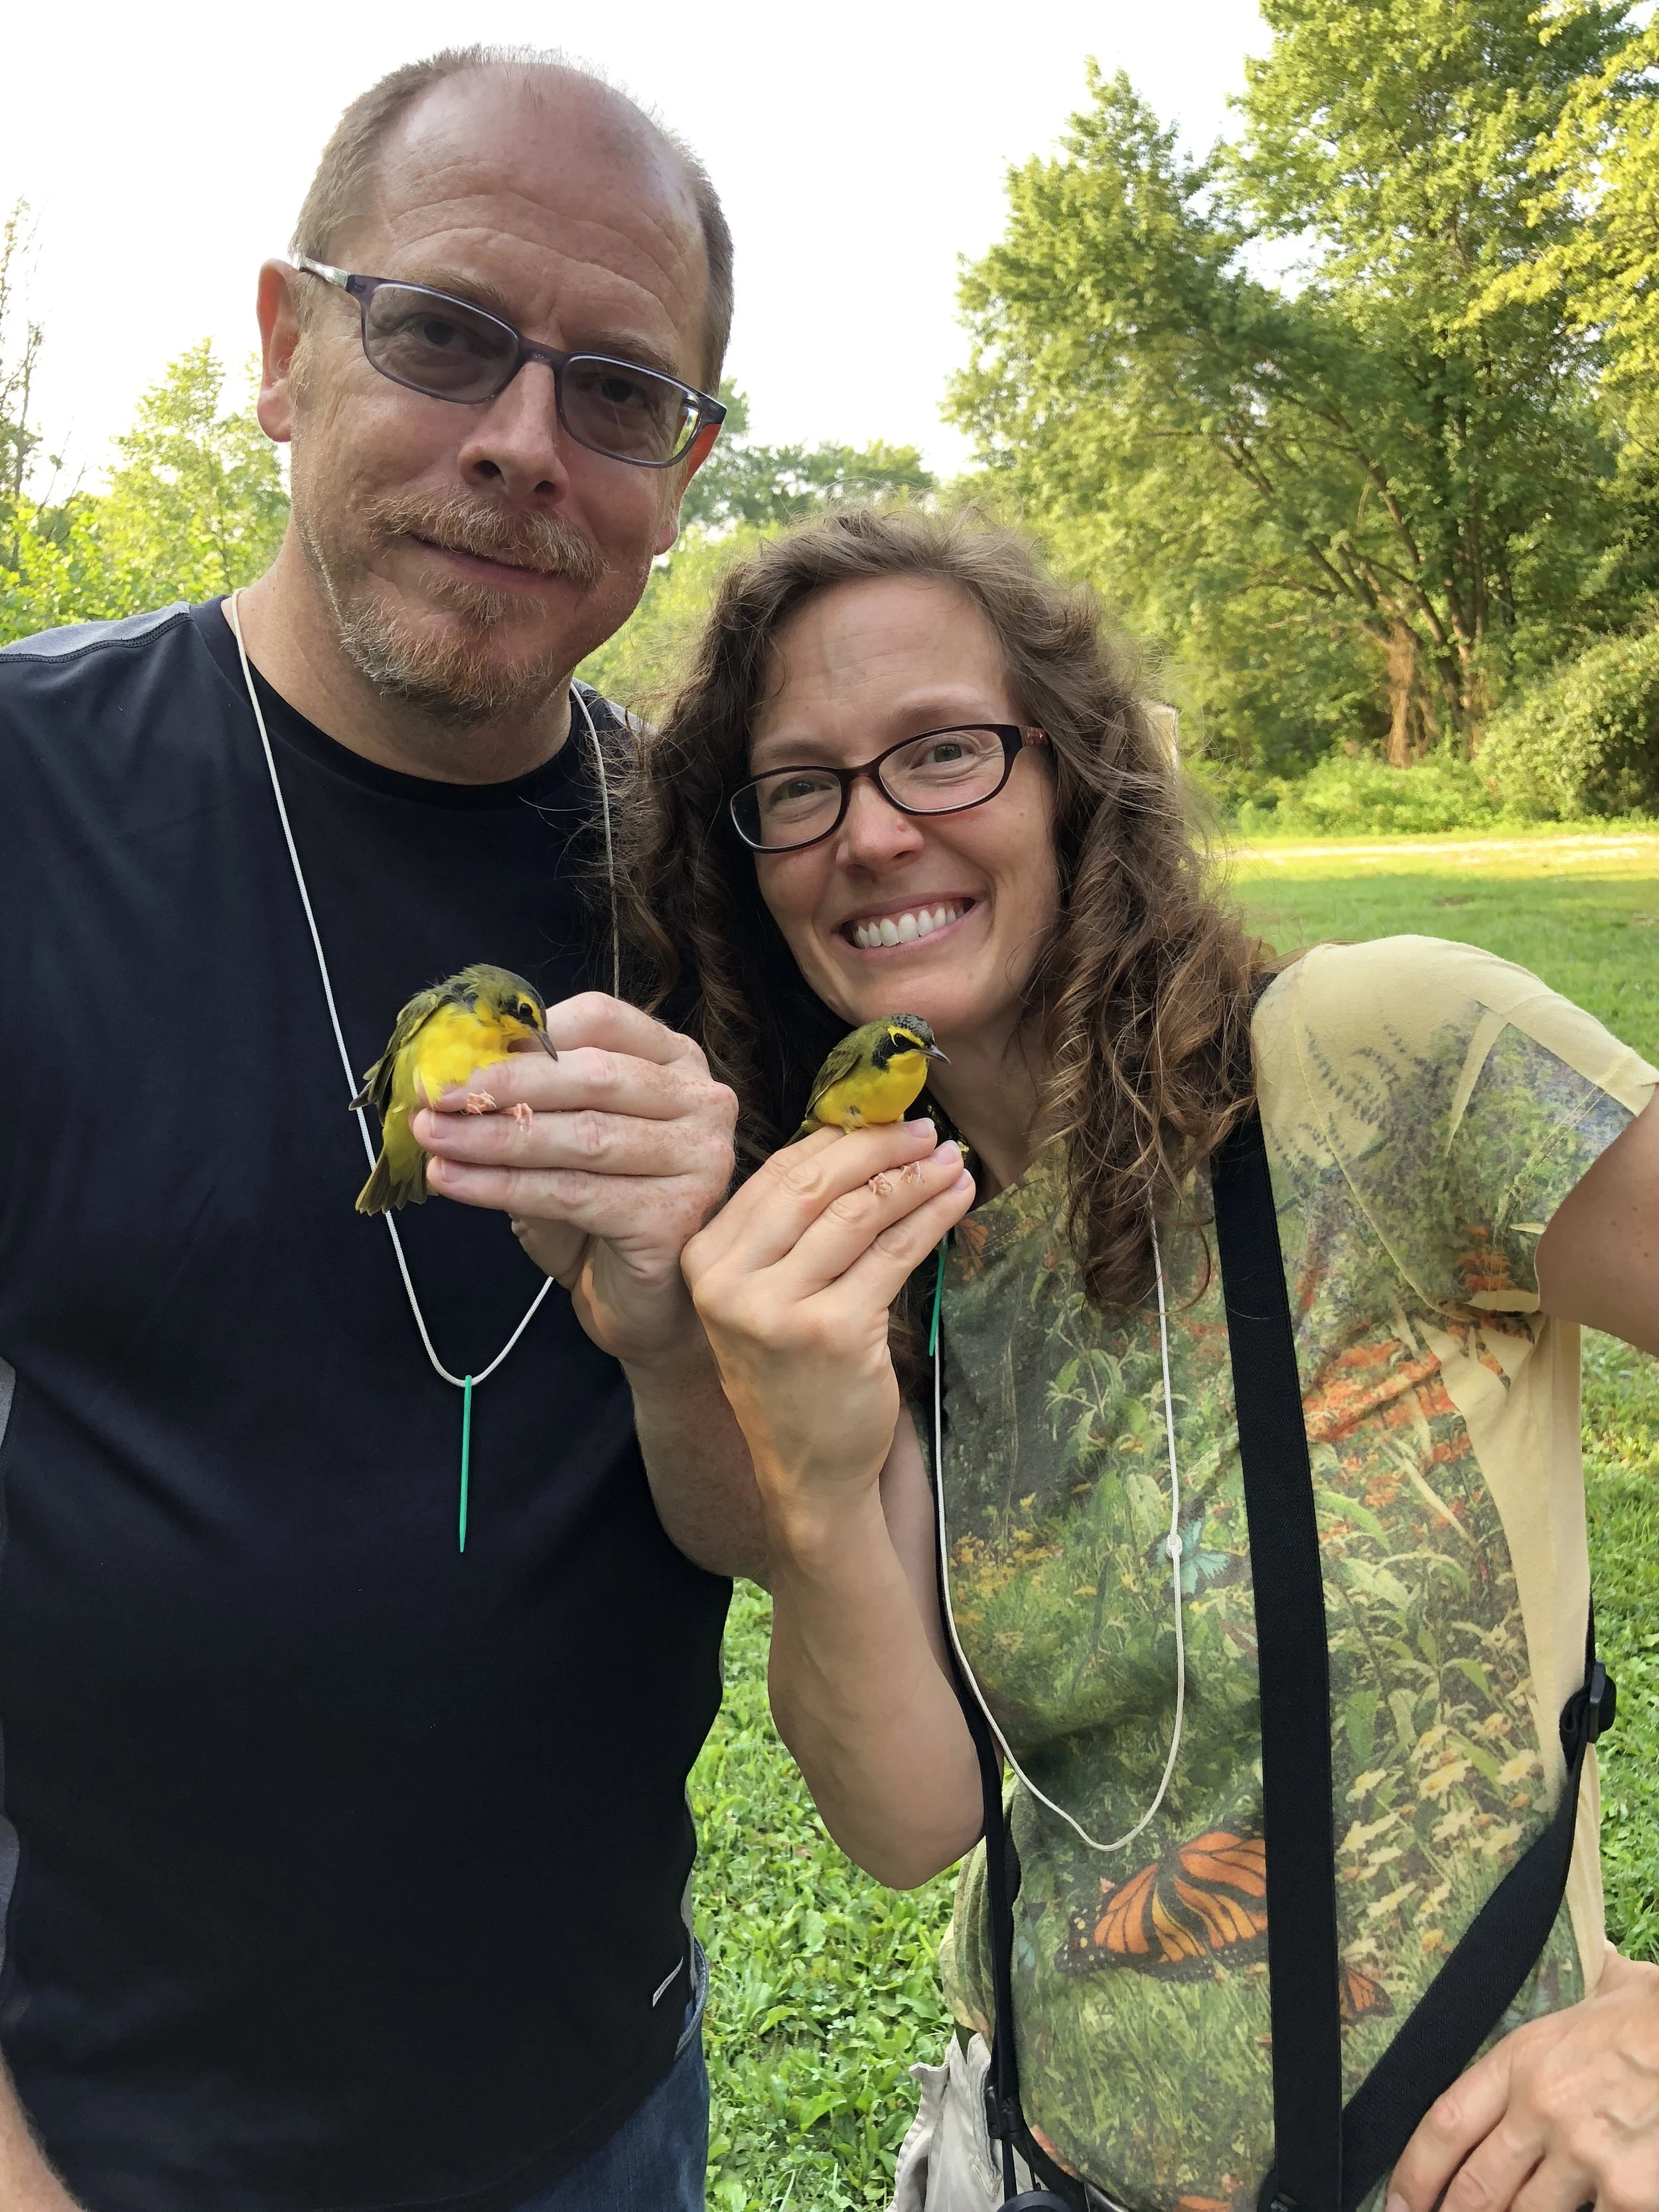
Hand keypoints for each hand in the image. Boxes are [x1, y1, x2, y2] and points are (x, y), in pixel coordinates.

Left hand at [411, 993, 737, 1366]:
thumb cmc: (601, 1212)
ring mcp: (699, 1159)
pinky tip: (456, 1182)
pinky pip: (574, 1193)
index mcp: (674, 1061)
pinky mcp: (676, 1216)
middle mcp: (701, 1102)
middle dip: (502, 1083)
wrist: (644, 1304)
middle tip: (433, 1096)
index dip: (524, 1032)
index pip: (602, 1018)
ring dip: (494, 1138)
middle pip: (592, 1075)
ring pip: (581, 1136)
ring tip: (432, 1140)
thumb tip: (449, 1071)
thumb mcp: (563, 1136)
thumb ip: (531, 1098)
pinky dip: (505, 1186)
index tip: (455, 1052)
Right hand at [681, 1120, 973, 1546]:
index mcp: (705, 1259)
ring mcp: (779, 1307)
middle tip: (925, 1130)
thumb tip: (855, 1142)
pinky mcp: (833, 1331)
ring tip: (952, 1162)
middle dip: (879, 1146)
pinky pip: (892, 1254)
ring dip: (914, 1179)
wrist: (806, 1471)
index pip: (777, 1174)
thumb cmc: (793, 1374)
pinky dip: (931, 1219)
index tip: (884, 1117)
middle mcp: (731, 1280)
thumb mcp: (765, 1297)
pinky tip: (956, 1200)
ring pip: (859, 1213)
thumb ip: (789, 1229)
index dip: (838, 1137)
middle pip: (816, 1183)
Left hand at [1388, 1946, 1658, 2211]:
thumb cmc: (1655, 2014)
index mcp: (1522, 2060)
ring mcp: (1586, 2156)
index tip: (1397, 2201)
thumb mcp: (1599, 1992)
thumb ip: (1573, 1992)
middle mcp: (1543, 2110)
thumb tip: (1588, 1958)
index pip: (1445, 2124)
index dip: (1413, 2172)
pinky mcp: (1630, 2195)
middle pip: (1475, 2186)